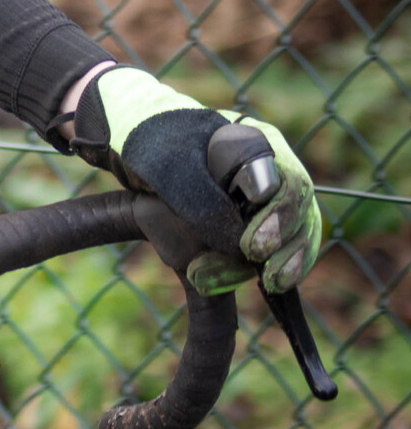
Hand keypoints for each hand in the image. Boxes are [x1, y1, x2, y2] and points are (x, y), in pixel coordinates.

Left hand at [73, 65, 322, 296]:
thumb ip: (202, 201)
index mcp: (257, 143)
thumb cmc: (150, 141)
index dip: (280, 216)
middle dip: (288, 245)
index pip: (288, 182)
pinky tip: (260, 286)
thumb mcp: (169, 166)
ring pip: (294, 235)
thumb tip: (238, 246)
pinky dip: (265, 268)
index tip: (254, 245)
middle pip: (300, 212)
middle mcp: (269, 171)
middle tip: (265, 271)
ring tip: (269, 284)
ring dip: (285, 264)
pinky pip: (272, 250)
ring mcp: (261, 199)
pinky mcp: (247, 225)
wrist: (127, 143)